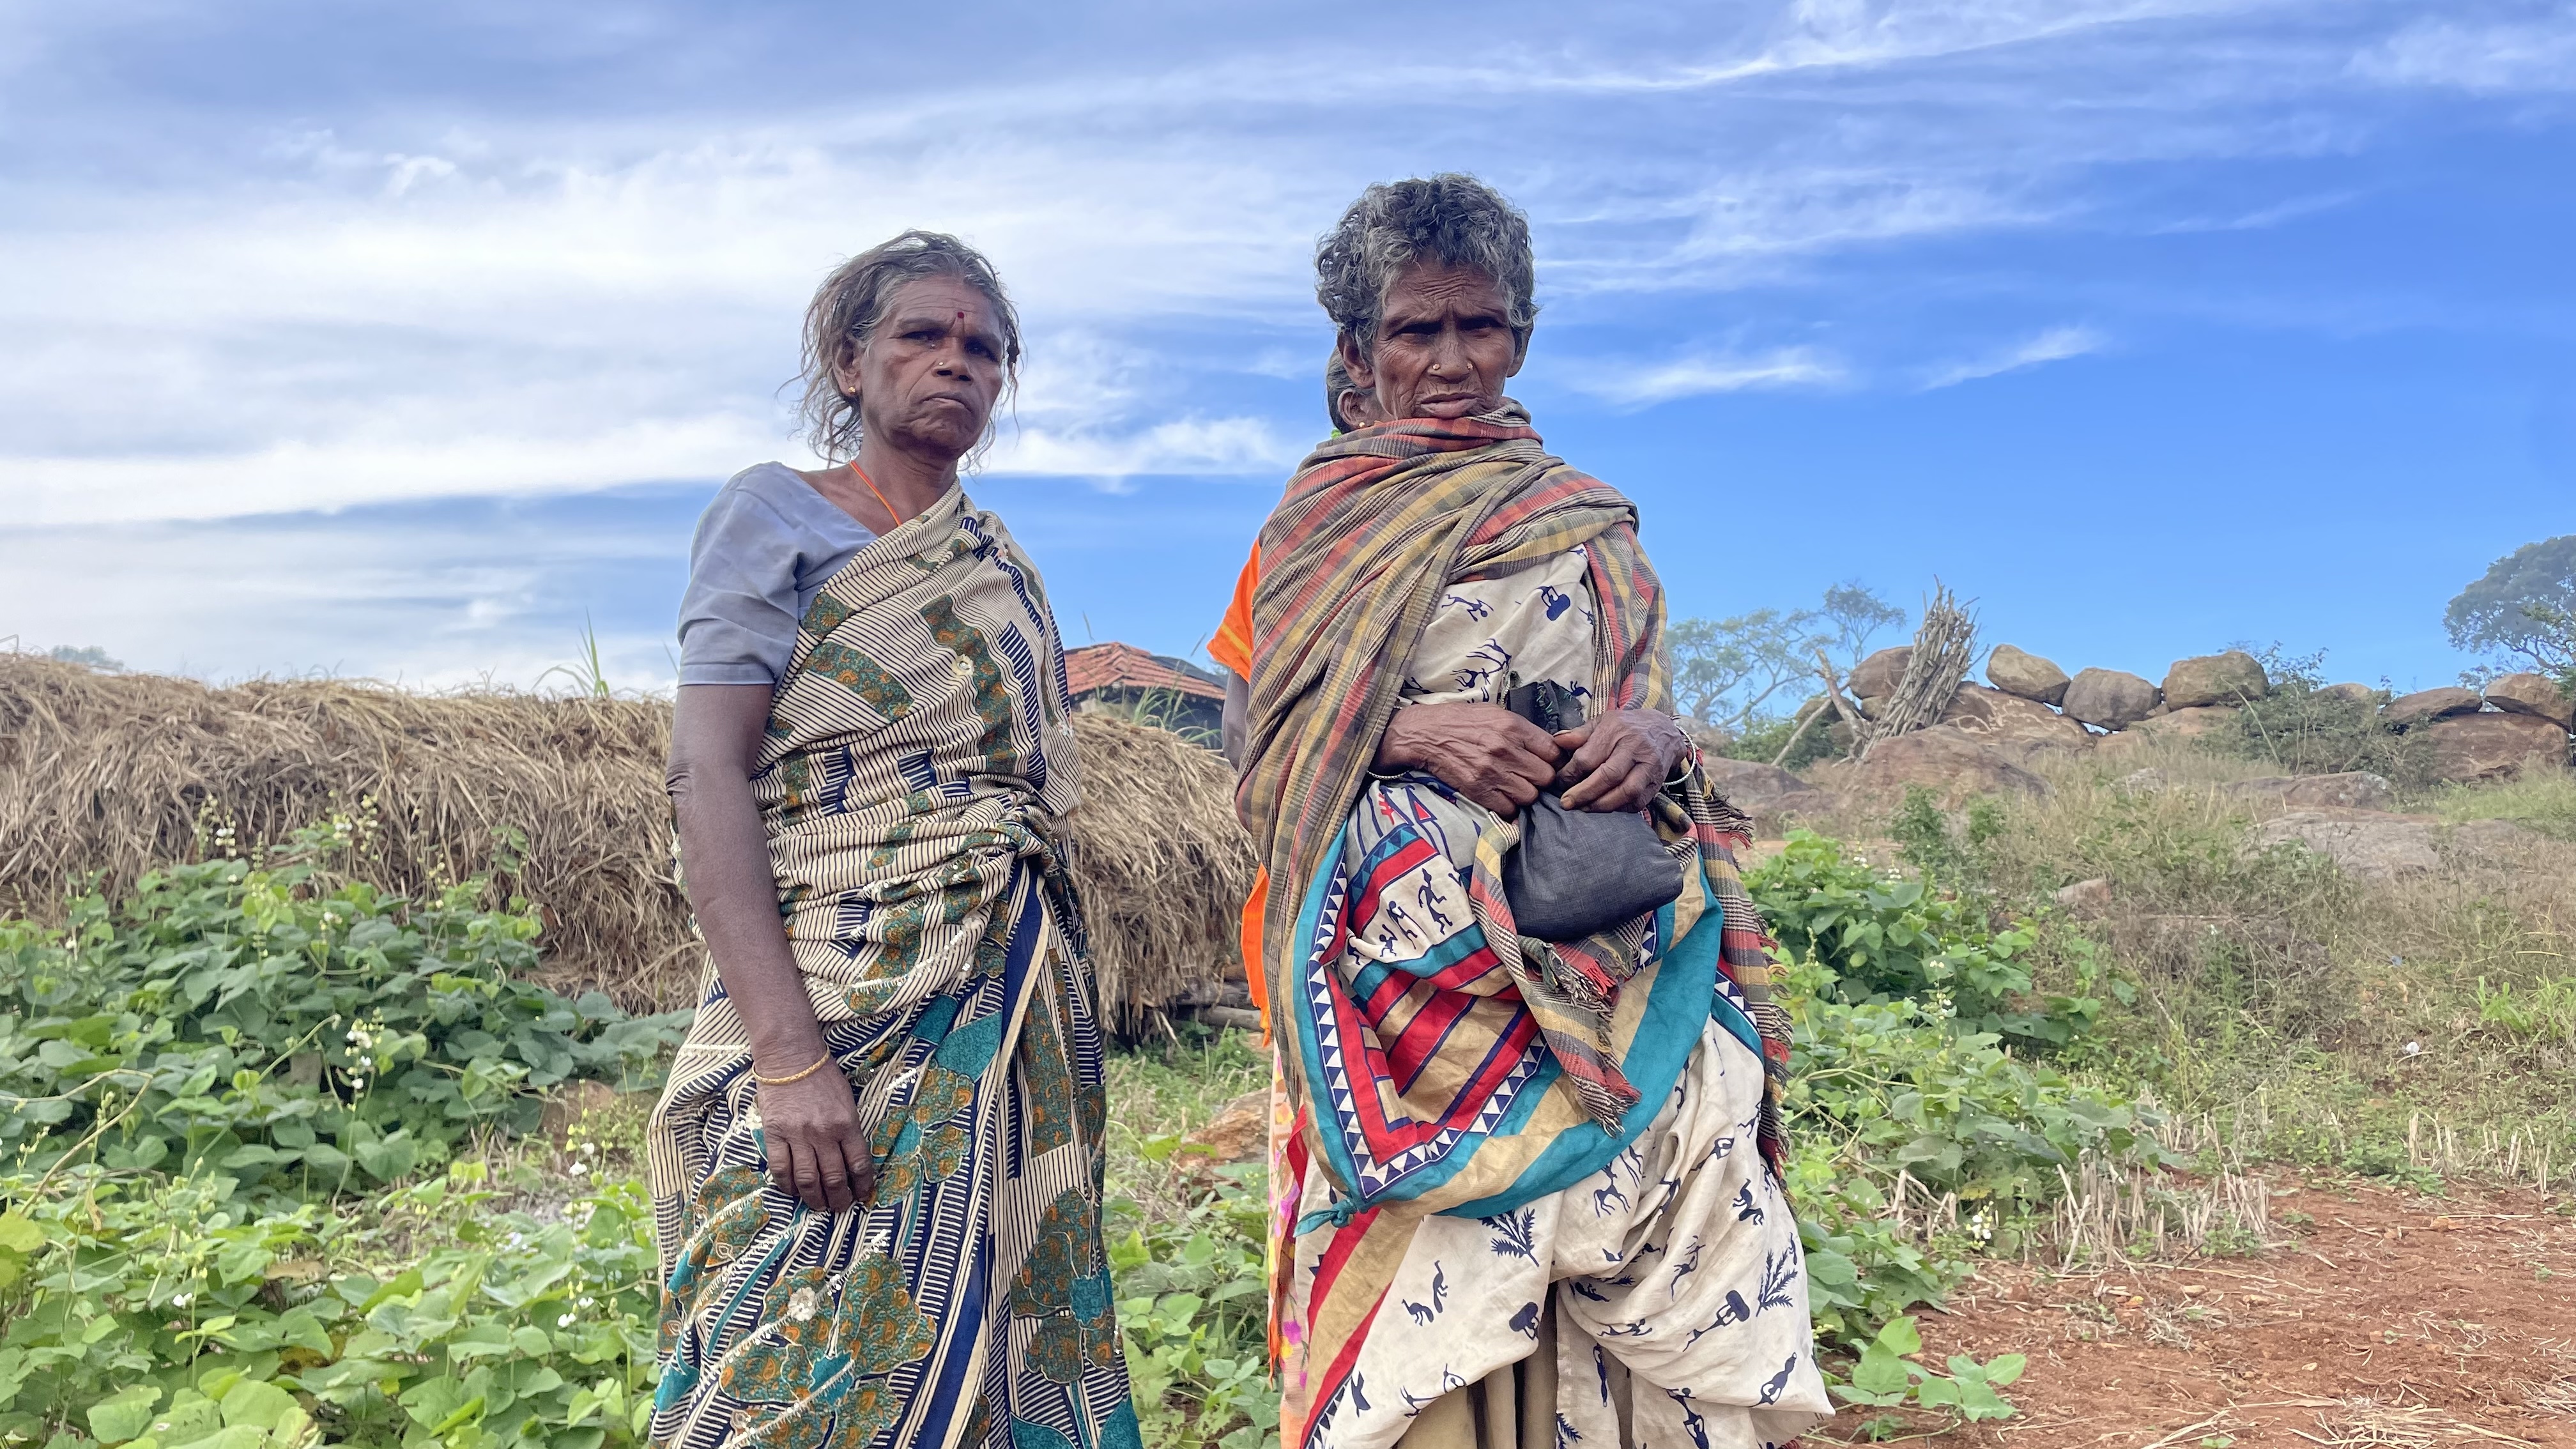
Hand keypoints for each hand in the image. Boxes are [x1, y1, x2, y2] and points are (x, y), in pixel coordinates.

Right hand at [755, 1057, 873, 1212]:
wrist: (791, 1057)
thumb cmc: (823, 1075)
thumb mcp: (847, 1100)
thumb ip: (850, 1129)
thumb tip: (852, 1160)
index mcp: (847, 1124)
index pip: (859, 1164)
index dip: (862, 1185)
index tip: (862, 1197)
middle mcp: (824, 1133)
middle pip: (833, 1178)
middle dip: (839, 1199)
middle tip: (840, 1208)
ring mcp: (797, 1135)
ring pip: (807, 1179)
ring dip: (814, 1199)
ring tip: (819, 1206)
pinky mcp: (774, 1134)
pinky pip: (780, 1168)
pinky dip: (787, 1185)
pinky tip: (793, 1192)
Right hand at [1376, 701, 1561, 814]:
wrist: (1424, 733)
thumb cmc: (1461, 721)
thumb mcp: (1496, 714)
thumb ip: (1523, 731)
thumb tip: (1550, 747)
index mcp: (1513, 726)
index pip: (1554, 751)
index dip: (1554, 761)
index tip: (1547, 764)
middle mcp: (1505, 748)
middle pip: (1545, 777)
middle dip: (1540, 779)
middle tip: (1529, 777)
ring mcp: (1491, 770)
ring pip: (1529, 796)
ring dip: (1524, 795)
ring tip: (1513, 787)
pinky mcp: (1477, 789)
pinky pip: (1507, 808)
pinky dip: (1507, 806)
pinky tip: (1500, 796)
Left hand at [1553, 708, 1687, 813]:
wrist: (1665, 730)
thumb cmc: (1626, 727)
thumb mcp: (1602, 722)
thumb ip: (1579, 734)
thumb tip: (1557, 742)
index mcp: (1616, 730)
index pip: (1589, 756)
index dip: (1571, 773)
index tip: (1560, 782)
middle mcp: (1635, 747)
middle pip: (1608, 776)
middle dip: (1584, 793)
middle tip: (1566, 803)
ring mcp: (1649, 765)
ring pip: (1626, 791)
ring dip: (1602, 805)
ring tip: (1584, 808)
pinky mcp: (1657, 782)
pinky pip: (1638, 802)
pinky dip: (1620, 809)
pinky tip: (1605, 808)